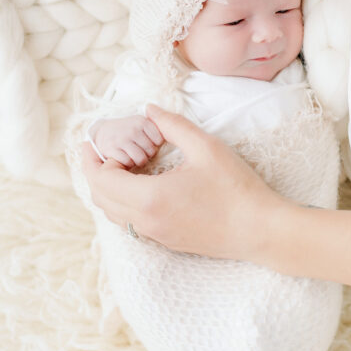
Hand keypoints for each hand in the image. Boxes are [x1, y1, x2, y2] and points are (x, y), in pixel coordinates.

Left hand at [81, 105, 282, 261]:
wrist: (259, 230)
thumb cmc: (235, 188)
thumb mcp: (205, 147)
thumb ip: (172, 125)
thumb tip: (149, 109)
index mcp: (149, 198)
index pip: (100, 179)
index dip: (91, 158)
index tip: (93, 140)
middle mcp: (146, 221)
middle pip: (100, 199)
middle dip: (96, 172)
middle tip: (104, 149)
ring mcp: (155, 235)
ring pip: (114, 214)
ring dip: (109, 189)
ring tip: (125, 165)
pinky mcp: (166, 241)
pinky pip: (131, 223)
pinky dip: (124, 202)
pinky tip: (144, 184)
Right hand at [91, 114, 164, 167]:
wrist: (103, 132)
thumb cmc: (128, 131)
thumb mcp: (143, 124)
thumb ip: (159, 127)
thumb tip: (176, 133)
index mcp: (143, 121)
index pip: (159, 140)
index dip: (154, 145)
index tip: (147, 143)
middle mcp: (133, 128)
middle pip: (151, 151)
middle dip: (147, 154)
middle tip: (138, 150)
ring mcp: (121, 138)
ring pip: (141, 159)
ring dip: (138, 161)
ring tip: (133, 155)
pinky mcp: (111, 149)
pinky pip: (127, 163)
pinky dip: (127, 164)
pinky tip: (124, 158)